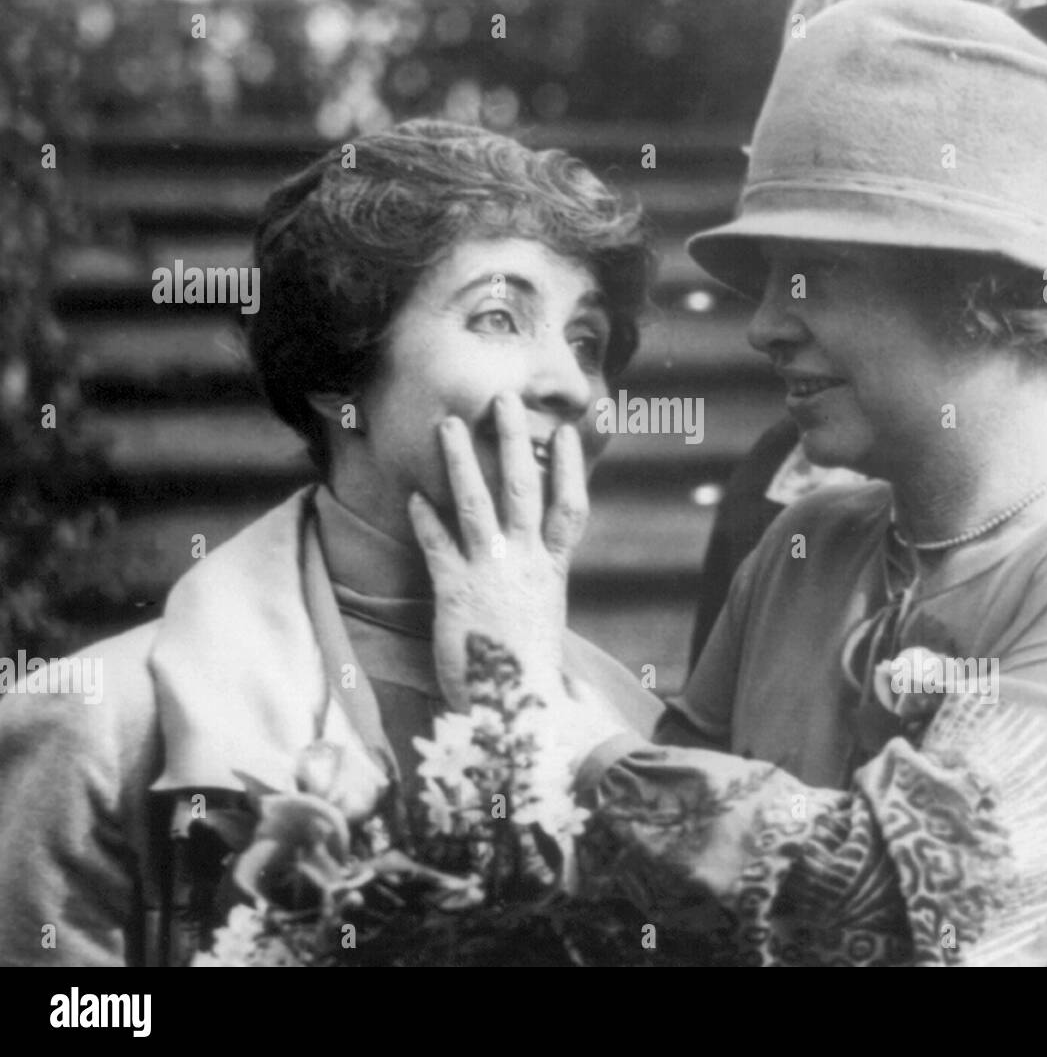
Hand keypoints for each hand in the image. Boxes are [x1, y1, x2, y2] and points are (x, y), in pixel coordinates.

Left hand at [408, 392, 587, 712]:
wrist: (514, 711)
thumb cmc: (527, 673)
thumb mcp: (542, 622)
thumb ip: (536, 588)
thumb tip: (536, 570)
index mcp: (552, 572)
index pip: (569, 510)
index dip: (569, 469)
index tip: (566, 432)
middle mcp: (526, 564)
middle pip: (523, 490)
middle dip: (514, 442)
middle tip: (504, 400)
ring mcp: (491, 574)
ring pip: (477, 504)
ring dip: (462, 460)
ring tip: (449, 424)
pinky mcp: (456, 591)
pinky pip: (439, 544)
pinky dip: (426, 518)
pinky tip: (414, 494)